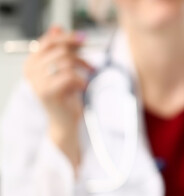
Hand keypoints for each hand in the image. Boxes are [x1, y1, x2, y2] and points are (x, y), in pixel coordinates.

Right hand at [24, 26, 92, 168]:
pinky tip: (83, 87)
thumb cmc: (66, 93)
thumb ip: (60, 48)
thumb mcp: (64, 68)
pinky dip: (81, 79)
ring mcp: (37, 81)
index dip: (67, 38)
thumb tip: (57, 26)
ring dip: (82, 67)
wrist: (65, 120)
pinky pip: (69, 76)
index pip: (49, 41)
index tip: (83, 39)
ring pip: (65, 62)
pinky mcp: (47, 92)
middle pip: (60, 50)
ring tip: (89, 75)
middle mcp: (30, 70)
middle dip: (79, 55)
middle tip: (90, 64)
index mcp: (32, 62)